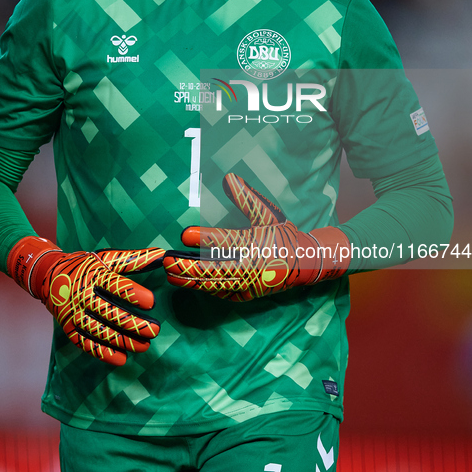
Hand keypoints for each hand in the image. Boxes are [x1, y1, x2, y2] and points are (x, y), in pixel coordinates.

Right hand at [7, 237, 163, 364]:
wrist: (49, 275)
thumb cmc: (85, 266)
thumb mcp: (107, 259)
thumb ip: (134, 259)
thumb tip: (162, 255)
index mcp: (93, 274)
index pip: (114, 285)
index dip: (133, 294)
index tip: (152, 302)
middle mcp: (81, 294)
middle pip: (108, 312)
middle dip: (133, 323)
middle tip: (154, 330)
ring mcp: (73, 313)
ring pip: (99, 331)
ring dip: (122, 341)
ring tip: (144, 346)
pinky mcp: (68, 328)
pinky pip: (85, 344)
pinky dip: (103, 353)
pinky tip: (122, 358)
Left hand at [163, 173, 349, 301]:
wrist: (304, 263)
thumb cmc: (282, 234)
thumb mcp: (267, 213)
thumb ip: (246, 197)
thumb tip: (228, 177)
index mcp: (254, 244)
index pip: (224, 241)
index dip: (202, 238)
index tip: (184, 234)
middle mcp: (250, 267)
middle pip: (213, 270)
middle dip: (188, 267)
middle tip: (168, 262)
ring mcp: (248, 284)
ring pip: (214, 285)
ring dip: (190, 280)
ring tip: (170, 274)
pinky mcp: (246, 294)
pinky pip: (221, 292)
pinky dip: (204, 288)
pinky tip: (188, 282)